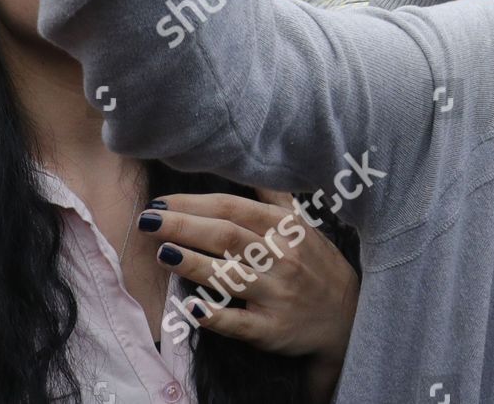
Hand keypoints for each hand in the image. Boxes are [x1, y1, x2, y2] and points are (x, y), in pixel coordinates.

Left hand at [142, 191, 356, 392]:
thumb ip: (274, 196)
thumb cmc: (315, 264)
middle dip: (184, 226)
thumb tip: (249, 165)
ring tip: (161, 252)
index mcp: (284, 226)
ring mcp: (275, 293)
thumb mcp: (302, 225)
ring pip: (229, 275)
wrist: (346, 315)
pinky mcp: (270, 329)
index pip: (232, 208)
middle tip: (147, 220)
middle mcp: (280, 256)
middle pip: (226, 236)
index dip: (194, 203)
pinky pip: (238, 323)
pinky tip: (189, 308)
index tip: (161, 201)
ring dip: (194, 263)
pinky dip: (214, 315)